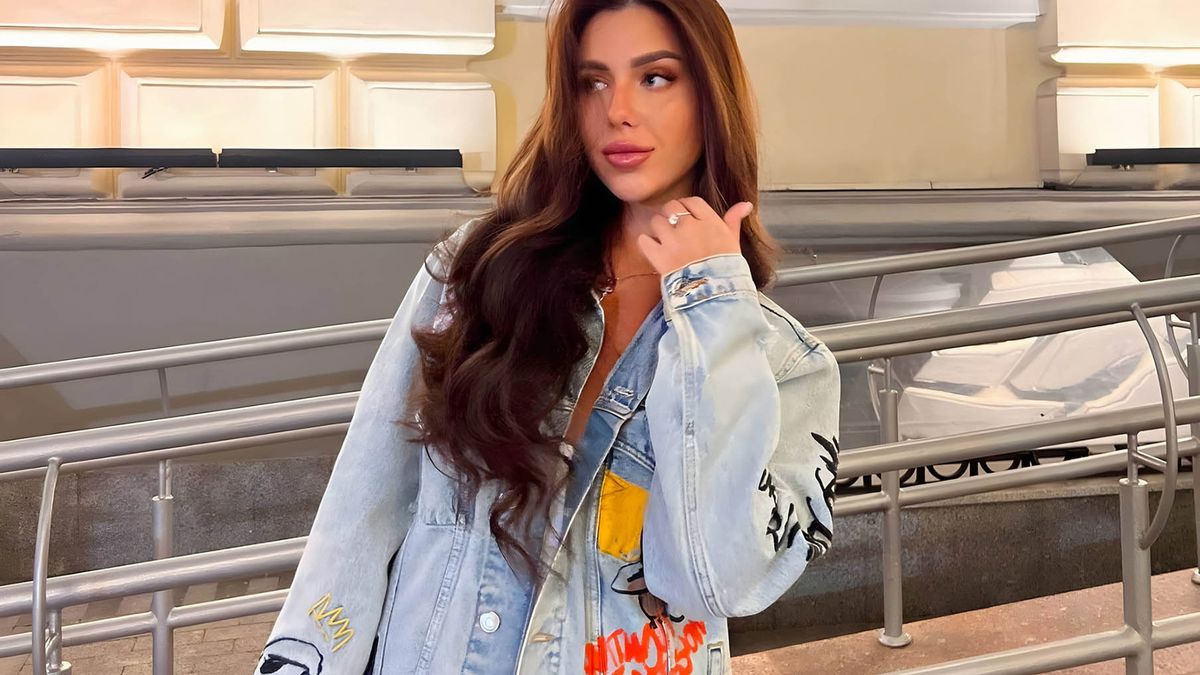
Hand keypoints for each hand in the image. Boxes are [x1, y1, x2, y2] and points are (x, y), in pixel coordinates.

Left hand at [635, 197, 752, 275]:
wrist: (715, 293)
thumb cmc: (727, 268)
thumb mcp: (733, 242)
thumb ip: (734, 220)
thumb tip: (746, 204)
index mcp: (708, 220)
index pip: (692, 201)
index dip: (687, 207)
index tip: (687, 216)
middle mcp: (689, 226)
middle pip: (671, 207)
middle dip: (670, 215)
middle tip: (673, 228)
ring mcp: (672, 240)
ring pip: (656, 221)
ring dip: (657, 229)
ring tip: (663, 240)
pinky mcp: (658, 256)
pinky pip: (643, 240)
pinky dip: (646, 244)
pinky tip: (654, 250)